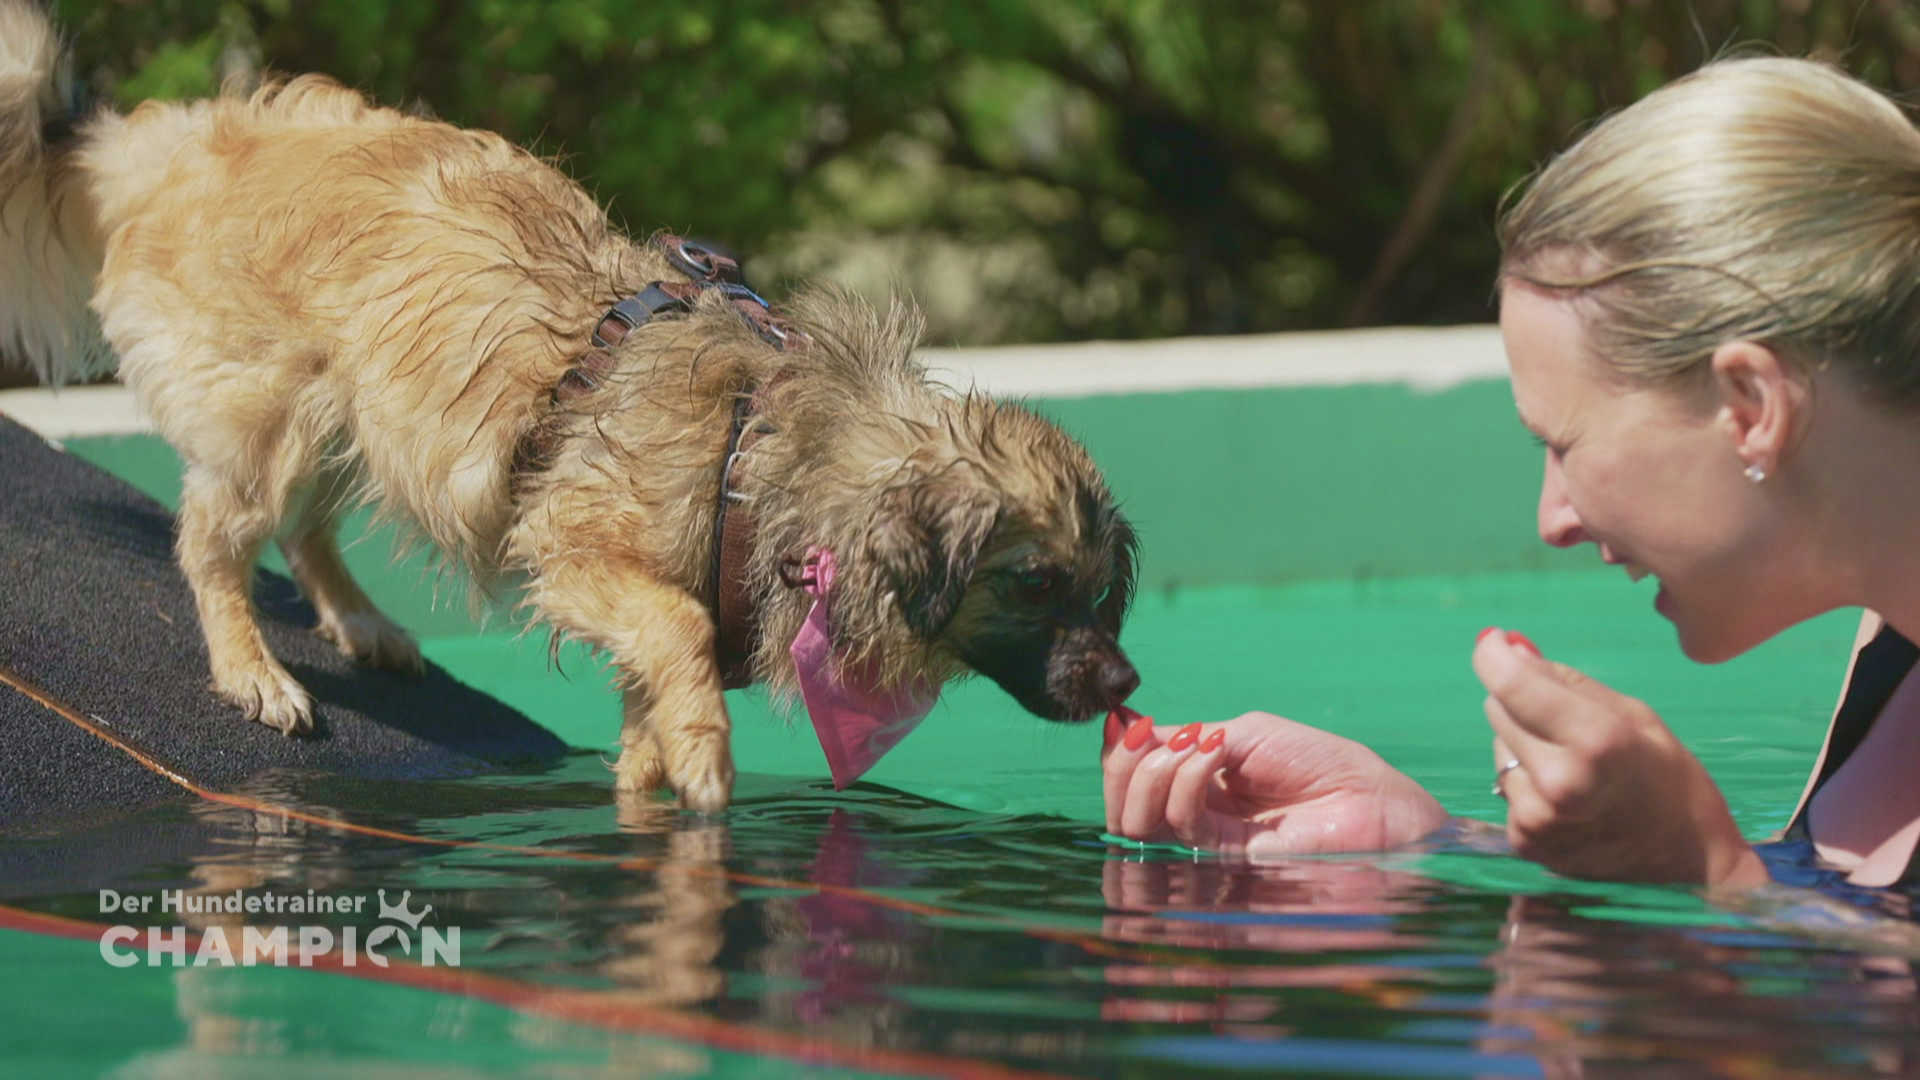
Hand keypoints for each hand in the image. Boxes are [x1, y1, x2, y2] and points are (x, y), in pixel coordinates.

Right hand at [1100, 708, 1447, 856]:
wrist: (1371, 800)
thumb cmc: (1319, 762)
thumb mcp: (1243, 732)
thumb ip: (1185, 739)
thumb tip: (1124, 727)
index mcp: (1195, 782)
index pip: (1130, 775)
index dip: (1118, 750)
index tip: (1124, 721)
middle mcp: (1193, 813)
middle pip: (1122, 804)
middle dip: (1121, 766)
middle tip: (1143, 736)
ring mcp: (1207, 838)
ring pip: (1136, 823)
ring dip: (1150, 773)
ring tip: (1192, 745)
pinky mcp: (1224, 858)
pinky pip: (1180, 823)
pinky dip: (1186, 779)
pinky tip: (1213, 753)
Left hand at [1475, 629, 1768, 887]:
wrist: (1689, 865)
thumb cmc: (1669, 779)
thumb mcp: (1632, 714)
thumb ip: (1565, 680)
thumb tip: (1509, 647)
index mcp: (1595, 741)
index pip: (1511, 684)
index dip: (1492, 655)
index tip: (1491, 641)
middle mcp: (1560, 782)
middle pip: (1498, 709)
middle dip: (1520, 701)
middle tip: (1565, 719)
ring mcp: (1538, 818)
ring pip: (1498, 747)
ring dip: (1523, 744)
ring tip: (1574, 766)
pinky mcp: (1524, 842)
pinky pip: (1505, 786)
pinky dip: (1526, 780)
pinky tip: (1566, 797)